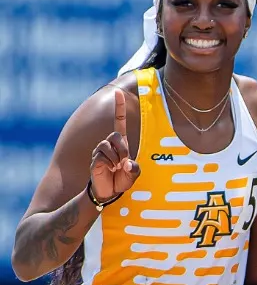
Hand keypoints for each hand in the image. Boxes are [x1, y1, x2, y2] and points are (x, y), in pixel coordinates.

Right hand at [89, 89, 137, 204]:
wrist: (109, 191)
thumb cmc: (122, 179)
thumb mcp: (134, 173)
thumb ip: (135, 168)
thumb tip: (128, 163)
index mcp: (121, 143)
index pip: (118, 122)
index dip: (118, 108)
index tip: (118, 93)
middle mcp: (109, 143)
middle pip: (117, 135)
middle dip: (124, 149)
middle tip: (124, 162)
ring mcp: (100, 150)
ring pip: (109, 146)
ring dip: (116, 159)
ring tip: (116, 168)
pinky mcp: (94, 157)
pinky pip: (103, 156)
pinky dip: (109, 164)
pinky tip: (108, 170)